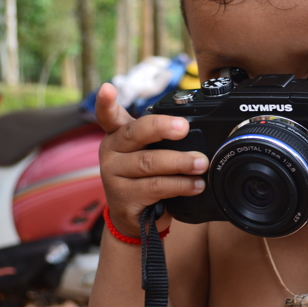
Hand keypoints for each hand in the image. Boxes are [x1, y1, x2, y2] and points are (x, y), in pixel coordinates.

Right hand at [95, 83, 207, 237]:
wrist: (134, 217)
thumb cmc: (145, 176)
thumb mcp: (149, 152)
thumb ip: (160, 138)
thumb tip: (193, 127)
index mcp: (118, 134)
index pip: (108, 115)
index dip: (106, 102)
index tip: (107, 89)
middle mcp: (111, 151)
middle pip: (135, 134)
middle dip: (162, 127)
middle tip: (183, 127)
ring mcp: (113, 175)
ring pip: (149, 163)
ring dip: (180, 162)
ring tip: (201, 164)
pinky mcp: (123, 197)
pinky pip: (156, 187)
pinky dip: (180, 185)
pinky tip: (195, 185)